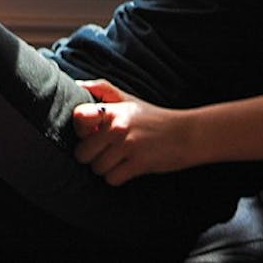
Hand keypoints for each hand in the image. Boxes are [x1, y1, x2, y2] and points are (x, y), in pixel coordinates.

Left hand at [73, 78, 191, 185]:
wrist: (185, 134)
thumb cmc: (153, 118)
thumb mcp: (129, 99)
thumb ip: (103, 90)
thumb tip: (77, 84)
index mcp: (113, 109)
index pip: (78, 118)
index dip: (81, 130)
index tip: (92, 133)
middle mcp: (117, 126)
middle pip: (82, 152)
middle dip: (92, 156)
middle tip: (107, 151)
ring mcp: (127, 145)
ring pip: (96, 168)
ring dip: (106, 168)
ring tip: (120, 158)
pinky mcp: (137, 163)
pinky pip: (112, 179)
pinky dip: (118, 177)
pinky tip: (128, 167)